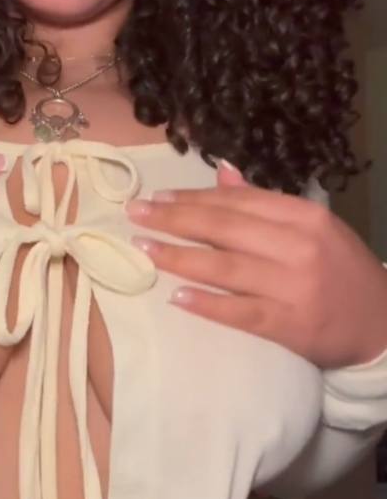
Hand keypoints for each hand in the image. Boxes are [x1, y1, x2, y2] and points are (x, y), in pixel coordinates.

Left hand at [125, 160, 386, 369]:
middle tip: (136, 215)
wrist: (382, 324)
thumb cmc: (342, 272)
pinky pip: (239, 312)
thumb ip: (266, 204)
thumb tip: (221, 173)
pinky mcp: (289, 325)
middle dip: (175, 219)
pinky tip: (177, 297)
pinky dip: (207, 303)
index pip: (239, 201)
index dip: (194, 197)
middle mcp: (299, 247)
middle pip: (225, 228)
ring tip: (145, 250)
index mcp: (305, 216)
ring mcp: (293, 287)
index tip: (158, 197)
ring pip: (225, 267)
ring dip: (179, 257)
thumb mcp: (314, 227)